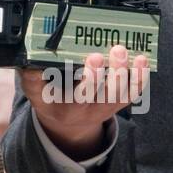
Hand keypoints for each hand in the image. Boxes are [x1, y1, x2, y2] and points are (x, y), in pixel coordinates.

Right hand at [20, 45, 148, 158]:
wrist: (68, 123)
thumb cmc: (51, 100)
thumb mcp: (36, 94)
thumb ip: (32, 79)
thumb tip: (30, 62)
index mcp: (69, 108)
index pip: (81, 95)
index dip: (90, 77)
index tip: (94, 57)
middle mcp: (91, 110)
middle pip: (107, 93)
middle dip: (114, 71)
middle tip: (117, 49)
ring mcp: (107, 108)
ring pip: (122, 93)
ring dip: (130, 73)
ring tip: (132, 53)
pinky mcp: (118, 104)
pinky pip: (133, 94)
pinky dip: (140, 78)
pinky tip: (142, 60)